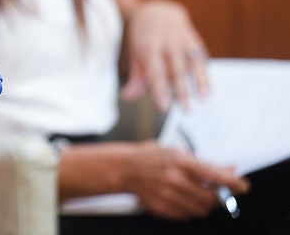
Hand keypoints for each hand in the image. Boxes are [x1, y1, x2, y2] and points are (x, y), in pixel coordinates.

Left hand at [120, 0, 208, 109]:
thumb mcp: (136, 54)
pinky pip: (201, 59)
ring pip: (192, 63)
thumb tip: (127, 97)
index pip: (155, 71)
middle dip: (181, 91)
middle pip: (175, 69)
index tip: (164, 107)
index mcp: (149, 47)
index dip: (160, 90)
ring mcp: (183, 41)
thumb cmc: (144, 38)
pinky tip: (207, 90)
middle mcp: (167, 43)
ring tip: (203, 100)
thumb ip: (136, 78)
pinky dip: (205, 74)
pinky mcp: (194, 41)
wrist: (157, 11)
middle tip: (186, 111)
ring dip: (198, 82)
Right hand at [124, 141, 248, 219]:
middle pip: (211, 197)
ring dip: (206, 204)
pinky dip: (190, 209)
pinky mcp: (162, 208)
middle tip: (221, 192)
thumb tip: (230, 169)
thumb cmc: (151, 157)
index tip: (242, 185)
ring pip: (201, 209)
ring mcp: (167, 195)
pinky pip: (187, 215)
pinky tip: (184, 199)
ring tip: (199, 194)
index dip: (232, 182)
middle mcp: (173, 179)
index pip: (214, 175)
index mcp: (179, 161)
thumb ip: (204, 163)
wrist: (124, 168)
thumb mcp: (177, 152)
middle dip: (220, 196)